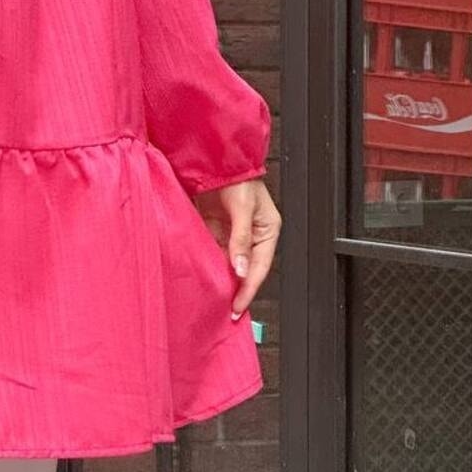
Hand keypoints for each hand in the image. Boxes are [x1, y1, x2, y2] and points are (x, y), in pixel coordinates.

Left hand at [193, 177, 281, 321]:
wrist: (216, 159)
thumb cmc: (238, 177)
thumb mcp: (243, 209)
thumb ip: (240, 240)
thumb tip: (240, 269)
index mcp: (267, 231)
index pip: (260, 268)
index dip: (249, 289)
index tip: (238, 307)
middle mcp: (251, 235)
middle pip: (245, 269)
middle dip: (237, 290)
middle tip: (226, 311)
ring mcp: (233, 233)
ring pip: (229, 263)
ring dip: (222, 279)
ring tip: (213, 300)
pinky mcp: (216, 228)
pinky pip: (214, 252)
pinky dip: (209, 264)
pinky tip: (203, 277)